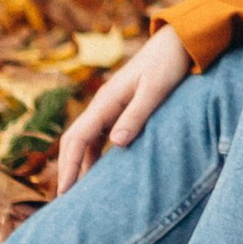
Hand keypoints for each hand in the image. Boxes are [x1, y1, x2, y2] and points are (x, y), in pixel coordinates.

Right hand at [55, 25, 190, 193]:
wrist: (177, 42)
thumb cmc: (168, 65)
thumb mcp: (155, 91)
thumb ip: (136, 115)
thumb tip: (116, 143)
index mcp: (106, 101)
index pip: (78, 138)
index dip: (69, 166)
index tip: (65, 192)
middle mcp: (102, 105)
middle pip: (74, 140)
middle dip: (67, 169)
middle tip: (64, 201)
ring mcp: (109, 106)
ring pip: (85, 140)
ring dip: (79, 164)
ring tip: (77, 192)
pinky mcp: (120, 108)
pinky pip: (99, 136)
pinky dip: (93, 155)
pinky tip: (98, 171)